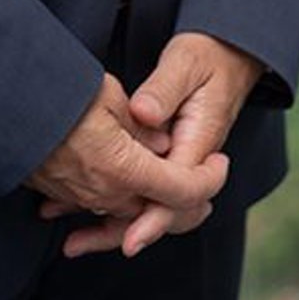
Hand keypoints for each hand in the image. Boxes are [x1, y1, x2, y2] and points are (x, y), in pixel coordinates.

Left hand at [56, 33, 262, 259]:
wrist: (229, 55)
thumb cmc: (206, 56)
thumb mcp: (185, 64)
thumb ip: (164, 90)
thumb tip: (143, 114)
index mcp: (200, 142)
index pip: (175, 192)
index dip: (151, 219)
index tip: (128, 241)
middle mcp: (189, 160)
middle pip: (160, 212)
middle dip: (121, 232)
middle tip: (77, 244)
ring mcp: (178, 162)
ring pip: (149, 207)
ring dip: (111, 225)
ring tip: (70, 239)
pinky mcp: (166, 158)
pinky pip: (143, 190)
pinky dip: (113, 204)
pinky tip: (79, 209)